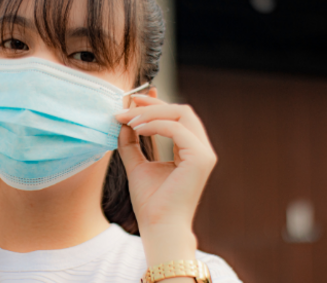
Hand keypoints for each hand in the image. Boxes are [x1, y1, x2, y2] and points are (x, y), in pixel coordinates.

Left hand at [115, 88, 216, 264]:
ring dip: (151, 113)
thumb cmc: (151, 203)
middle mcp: (201, 149)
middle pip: (181, 110)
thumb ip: (131, 144)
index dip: (155, 104)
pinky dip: (155, 124)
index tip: (132, 100)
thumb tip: (123, 123)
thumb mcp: (136, 166)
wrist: (158, 227)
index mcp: (190, 150)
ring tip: (128, 120)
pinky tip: (137, 129)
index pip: (177, 116)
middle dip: (152, 104)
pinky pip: (177, 129)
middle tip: (126, 106)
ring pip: (181, 114)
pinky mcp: (200, 158)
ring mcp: (203, 153)